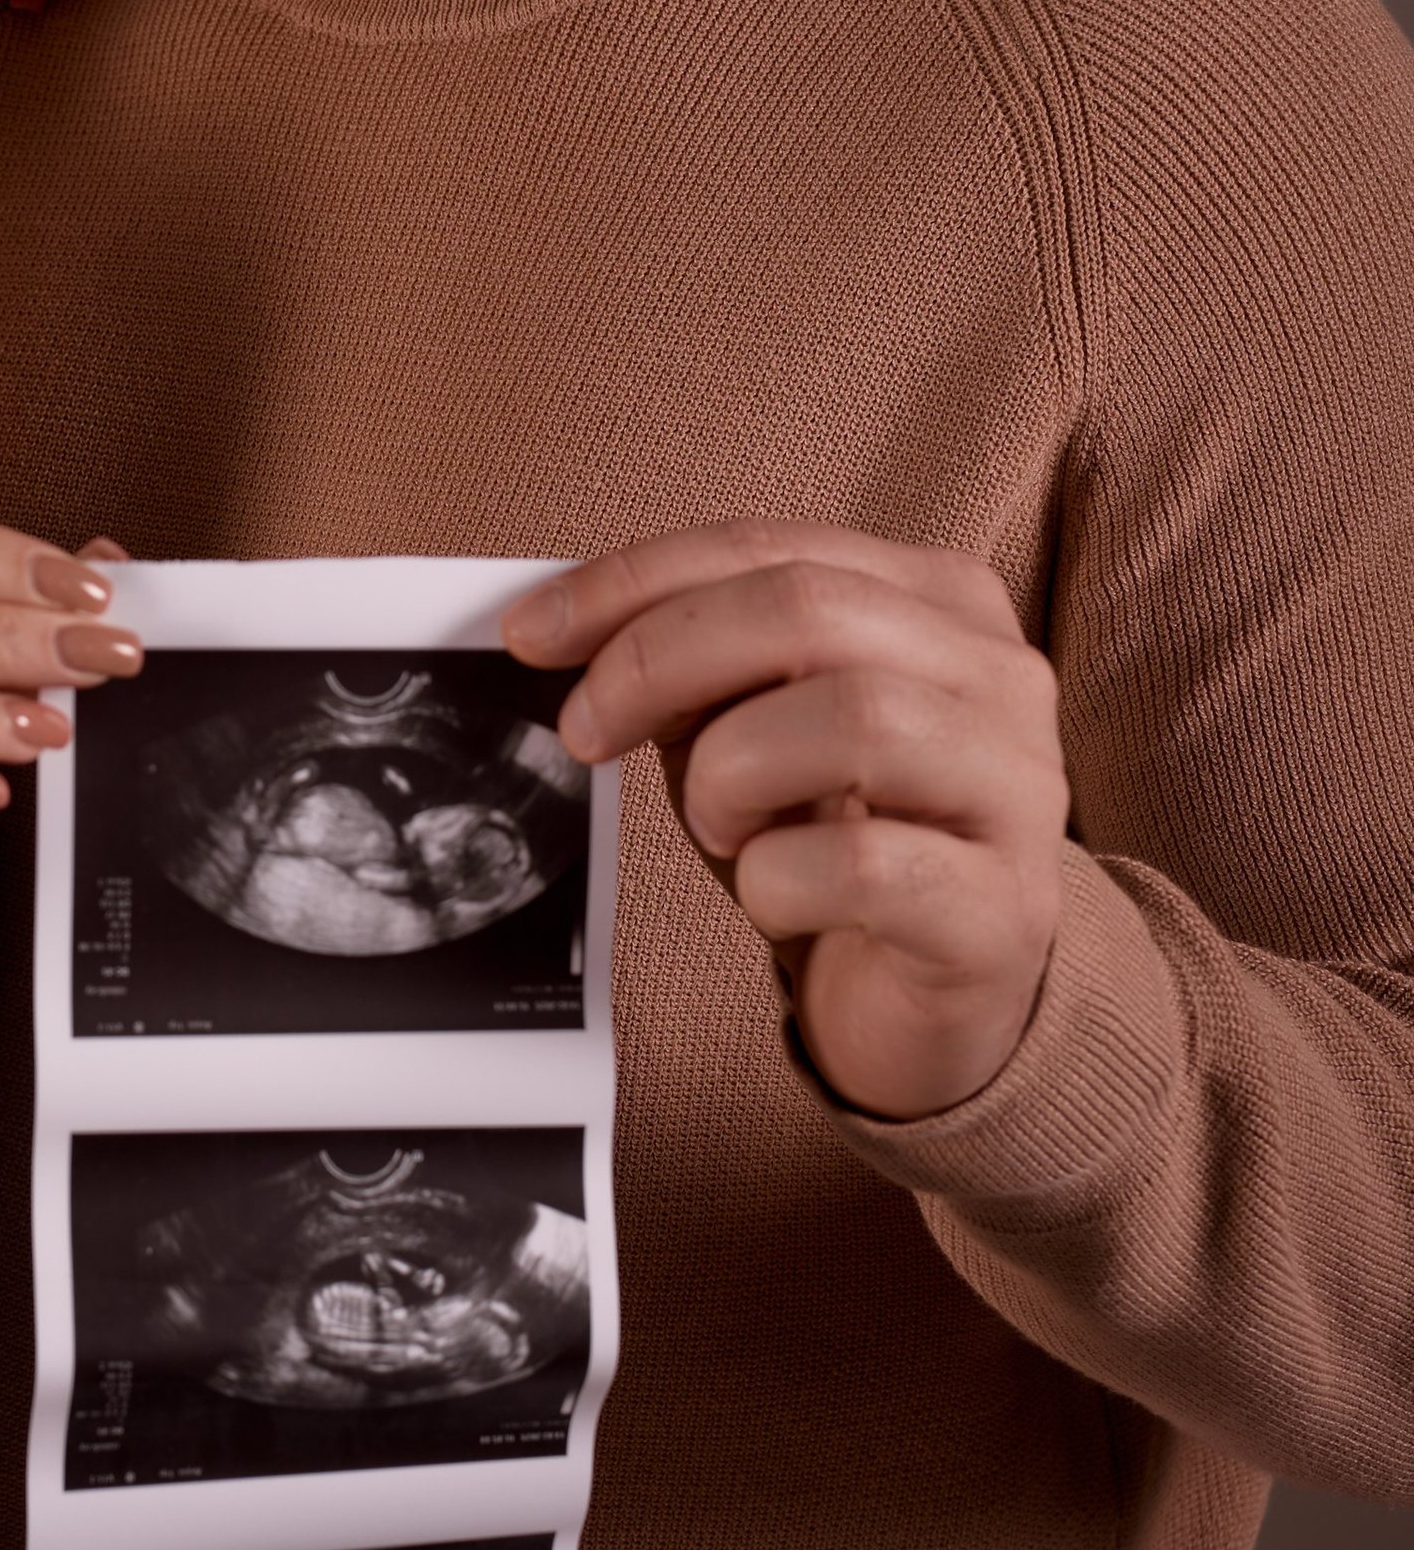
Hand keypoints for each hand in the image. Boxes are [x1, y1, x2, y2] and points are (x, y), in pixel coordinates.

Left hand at [506, 526, 1067, 1118]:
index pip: (768, 547)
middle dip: (659, 661)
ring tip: (718, 826)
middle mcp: (1002, 678)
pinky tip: (776, 899)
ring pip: (853, 719)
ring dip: (732, 774)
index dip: (634, 581)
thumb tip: (562, 627)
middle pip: (808, 609)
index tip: (529, 633)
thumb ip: (693, 664)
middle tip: (585, 732)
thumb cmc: (838, 841)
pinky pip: (866, 866)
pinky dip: (777, 882)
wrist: (942, 1002)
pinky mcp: (1006, 908)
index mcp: (942, 602)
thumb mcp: (756, 726)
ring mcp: (1018, 791)